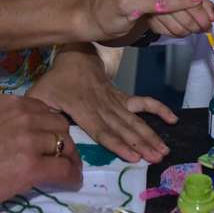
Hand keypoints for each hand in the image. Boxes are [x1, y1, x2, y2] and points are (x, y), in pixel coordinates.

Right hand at [0, 94, 81, 206]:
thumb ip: (4, 120)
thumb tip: (17, 133)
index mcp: (11, 102)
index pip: (44, 111)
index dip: (50, 127)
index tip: (50, 139)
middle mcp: (24, 115)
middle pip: (59, 125)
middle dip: (63, 140)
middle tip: (63, 155)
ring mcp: (30, 139)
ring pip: (65, 145)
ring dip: (70, 158)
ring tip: (70, 169)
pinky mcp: (33, 165)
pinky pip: (63, 168)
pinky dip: (72, 175)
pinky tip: (72, 182)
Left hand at [27, 44, 176, 162]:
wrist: (74, 55)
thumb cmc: (56, 80)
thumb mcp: (41, 95)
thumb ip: (41, 114)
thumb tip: (44, 132)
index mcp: (83, 109)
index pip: (102, 129)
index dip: (117, 143)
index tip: (133, 155)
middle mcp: (102, 106)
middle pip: (123, 127)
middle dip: (141, 143)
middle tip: (157, 157)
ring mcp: (115, 100)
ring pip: (134, 119)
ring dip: (150, 134)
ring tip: (164, 149)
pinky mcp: (122, 96)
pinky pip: (143, 102)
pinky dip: (158, 109)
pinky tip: (172, 119)